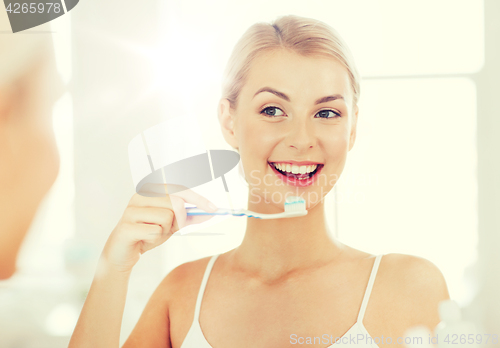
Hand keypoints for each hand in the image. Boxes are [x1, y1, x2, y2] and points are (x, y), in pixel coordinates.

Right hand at [101, 184, 216, 272]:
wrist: (122, 253)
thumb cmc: (147, 234)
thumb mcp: (172, 225)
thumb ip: (189, 217)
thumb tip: (210, 212)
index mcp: (150, 191)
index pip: (179, 189)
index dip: (197, 198)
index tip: (213, 208)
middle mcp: (139, 196)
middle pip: (175, 203)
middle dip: (179, 219)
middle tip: (168, 228)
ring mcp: (131, 210)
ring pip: (166, 217)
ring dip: (164, 231)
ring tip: (152, 234)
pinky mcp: (126, 226)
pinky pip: (154, 231)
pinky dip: (154, 239)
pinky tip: (144, 240)